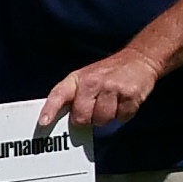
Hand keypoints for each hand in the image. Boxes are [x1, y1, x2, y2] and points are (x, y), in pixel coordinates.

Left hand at [38, 48, 165, 136]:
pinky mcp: (129, 94)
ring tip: (111, 103)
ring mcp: (111, 88)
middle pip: (81, 118)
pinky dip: (123, 115)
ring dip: (107, 117)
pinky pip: (121, 118)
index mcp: (76, 79)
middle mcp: (92, 82)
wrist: (139, 59)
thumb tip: (58, 121)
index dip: (50, 109)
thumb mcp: (84, 79)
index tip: (43, 122)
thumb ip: (72, 97)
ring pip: (102, 121)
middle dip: (87, 119)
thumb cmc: (106, 74)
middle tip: (95, 108)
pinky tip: (123, 102)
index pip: (59, 94)